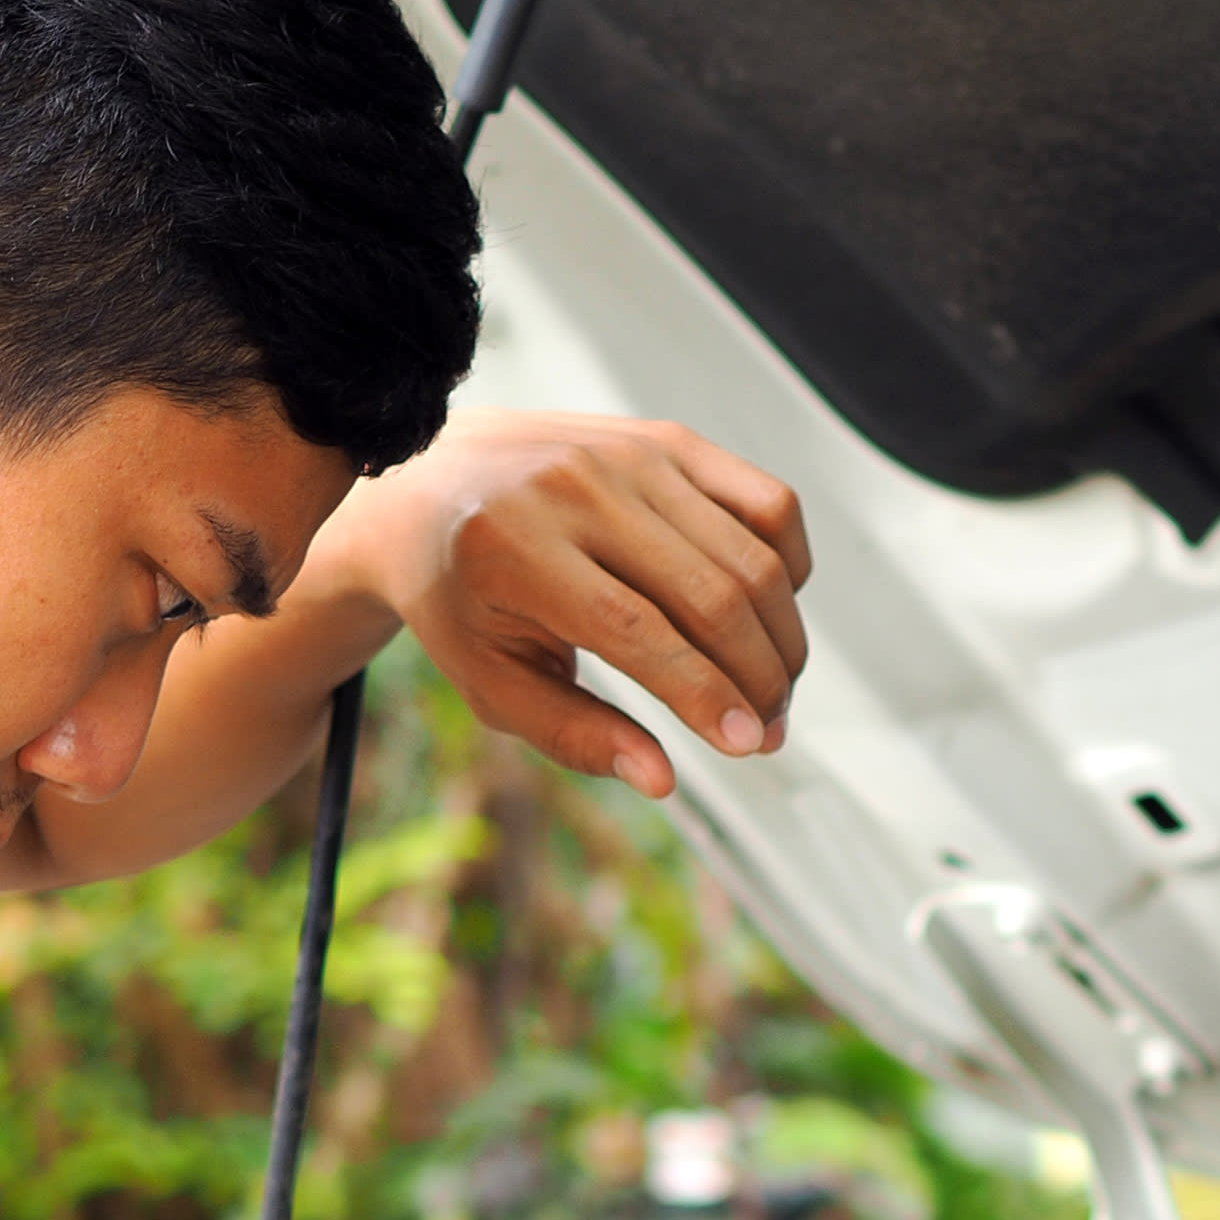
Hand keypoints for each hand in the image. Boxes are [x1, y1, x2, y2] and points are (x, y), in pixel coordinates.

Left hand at [343, 409, 810, 798]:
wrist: (431, 481)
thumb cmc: (459, 594)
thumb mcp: (490, 681)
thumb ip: (572, 734)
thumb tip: (661, 779)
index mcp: (515, 549)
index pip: (640, 631)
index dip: (706, 694)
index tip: (747, 745)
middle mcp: (577, 488)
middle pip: (712, 593)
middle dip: (758, 677)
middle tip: (766, 733)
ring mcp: (630, 454)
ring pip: (753, 552)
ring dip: (782, 635)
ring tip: (771, 688)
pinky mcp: (668, 440)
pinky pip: (768, 503)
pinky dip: (789, 565)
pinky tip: (768, 612)